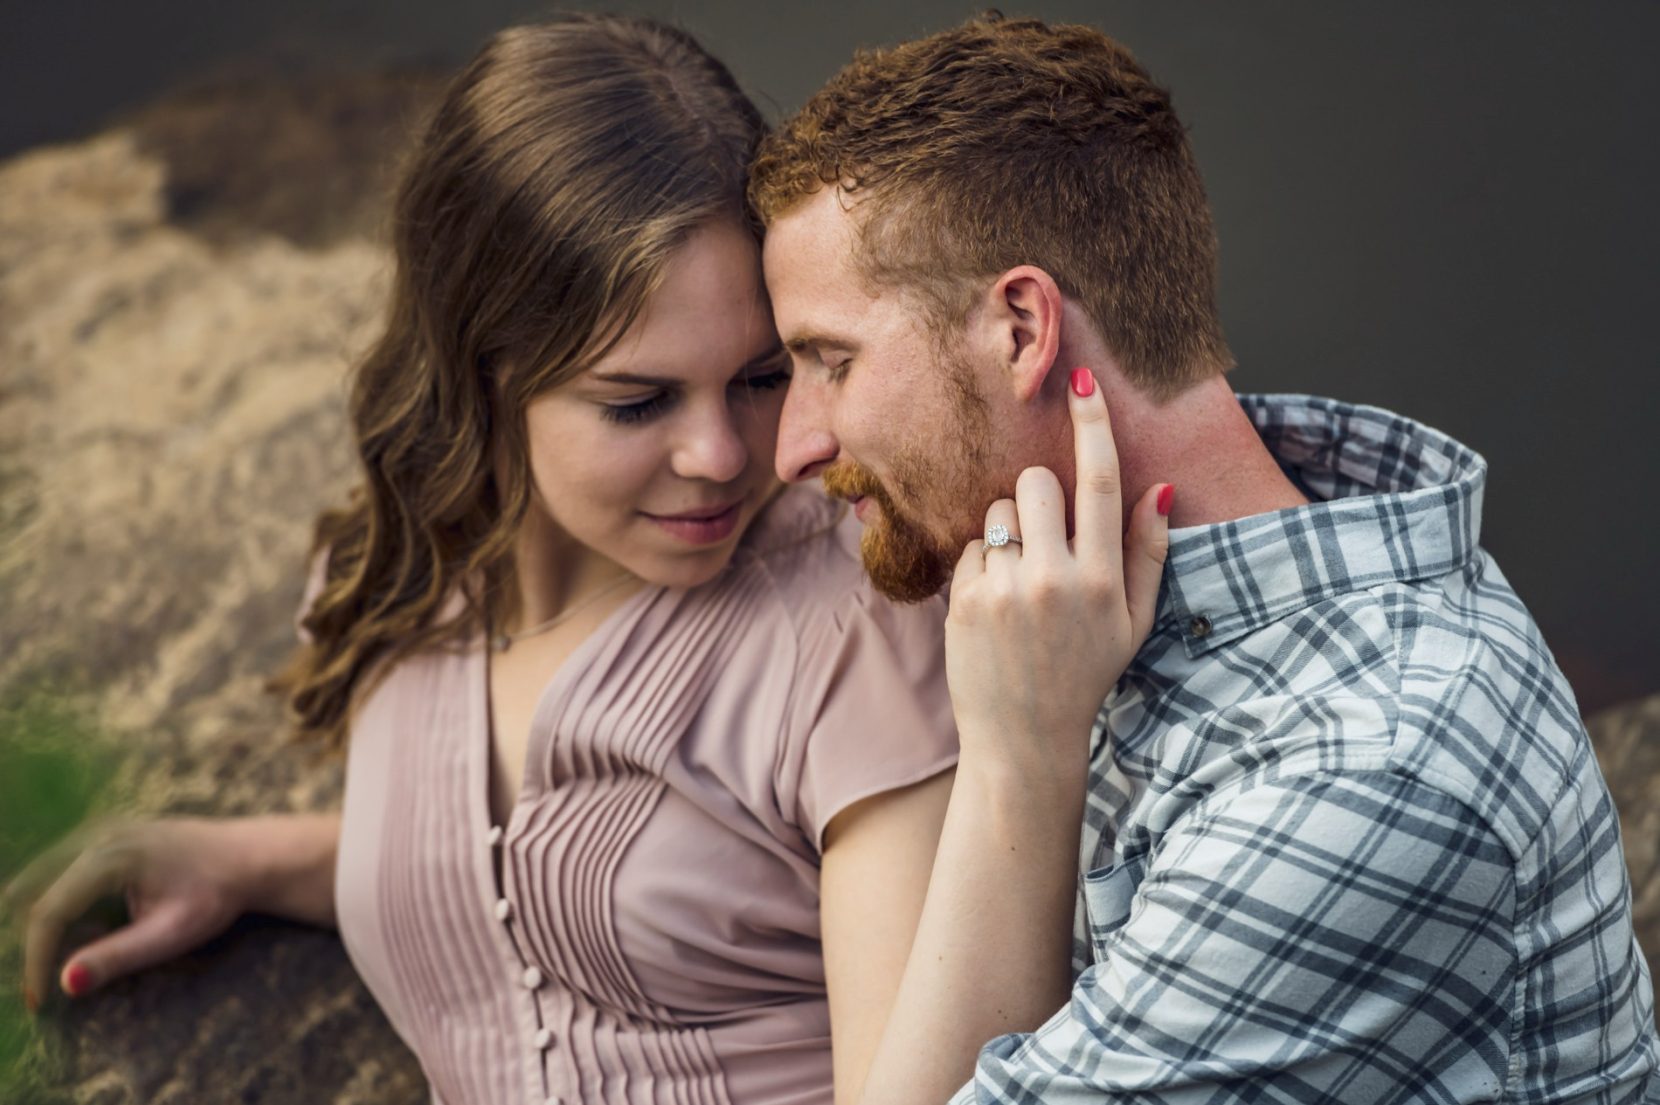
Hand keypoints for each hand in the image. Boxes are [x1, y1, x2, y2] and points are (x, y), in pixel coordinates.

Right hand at [1, 817, 249, 1011]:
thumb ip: (118, 956)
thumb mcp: (171, 932)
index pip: (50, 913)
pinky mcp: (108, 834)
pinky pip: (64, 870)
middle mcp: (98, 836)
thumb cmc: (217, 894)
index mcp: (110, 858)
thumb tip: (66, 983)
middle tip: (39, 990)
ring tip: (49, 967)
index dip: (37, 960)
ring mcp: (102, 830)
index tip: (39, 1001)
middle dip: (35, 945)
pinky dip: (58, 902)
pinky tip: (72, 934)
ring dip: (44, 924)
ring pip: (47, 880)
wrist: (249, 856)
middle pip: (40, 895)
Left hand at [944, 366, 1169, 771]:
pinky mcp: (967, 600)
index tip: (1080, 378)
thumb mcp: (1133, 622)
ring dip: (1009, 533)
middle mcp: (1057, 579)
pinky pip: (972, 548)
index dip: (1092, 423)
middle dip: (1039, 496)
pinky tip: (995, 608)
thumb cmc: (1084, 675)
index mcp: (1104, 580)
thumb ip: (1149, 555)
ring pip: (1000, 511)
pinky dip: (983, 567)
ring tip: (1020, 583)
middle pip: (1038, 482)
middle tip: (1044, 540)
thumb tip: (1159, 488)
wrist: (1024, 738)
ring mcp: (1008, 590)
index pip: (1100, 482)